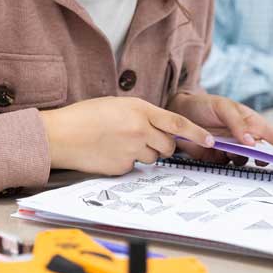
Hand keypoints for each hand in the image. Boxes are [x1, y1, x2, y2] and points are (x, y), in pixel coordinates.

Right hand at [40, 96, 214, 174]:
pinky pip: (134, 167)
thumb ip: (142, 114)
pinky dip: (126, 161)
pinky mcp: (122, 167)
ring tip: (119, 143)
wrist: (61, 135)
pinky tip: (109, 152)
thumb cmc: (86, 116)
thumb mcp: (118, 105)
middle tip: (144, 139)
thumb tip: (158, 128)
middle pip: (168, 145)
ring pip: (153, 157)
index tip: (211, 140)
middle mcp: (140, 129)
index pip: (176, 122)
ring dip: (144, 153)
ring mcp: (131, 150)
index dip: (196, 133)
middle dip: (163, 145)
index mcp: (140, 109)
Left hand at [167, 92, 272, 163]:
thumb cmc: (204, 105)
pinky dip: (226, 165)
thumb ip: (238, 123)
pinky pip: (228, 167)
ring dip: (243, 160)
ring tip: (228, 149)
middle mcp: (245, 138)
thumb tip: (253, 142)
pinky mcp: (218, 159)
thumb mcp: (223, 107)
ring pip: (246, 162)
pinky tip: (217, 153)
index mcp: (251, 122)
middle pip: (265, 153)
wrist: (177, 113)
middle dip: (269, 158)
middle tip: (271, 163)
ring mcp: (232, 149)